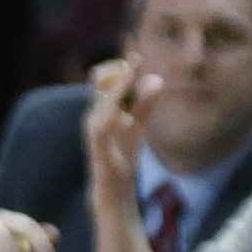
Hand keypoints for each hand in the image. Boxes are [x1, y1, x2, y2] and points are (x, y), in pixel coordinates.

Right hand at [81, 58, 158, 221]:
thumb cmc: (122, 156)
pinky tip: (139, 91)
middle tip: (138, 69)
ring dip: (122, 80)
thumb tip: (156, 79)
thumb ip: (144, 103)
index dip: (120, 67)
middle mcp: (95, 113)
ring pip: (104, 93)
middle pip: (99, 77)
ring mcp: (95, 126)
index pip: (103, 76)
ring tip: (137, 71)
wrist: (112, 187)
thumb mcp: (137, 124)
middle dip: (121, 69)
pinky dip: (120, 98)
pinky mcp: (99, 140)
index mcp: (101, 108)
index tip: (138, 64)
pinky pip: (107, 115)